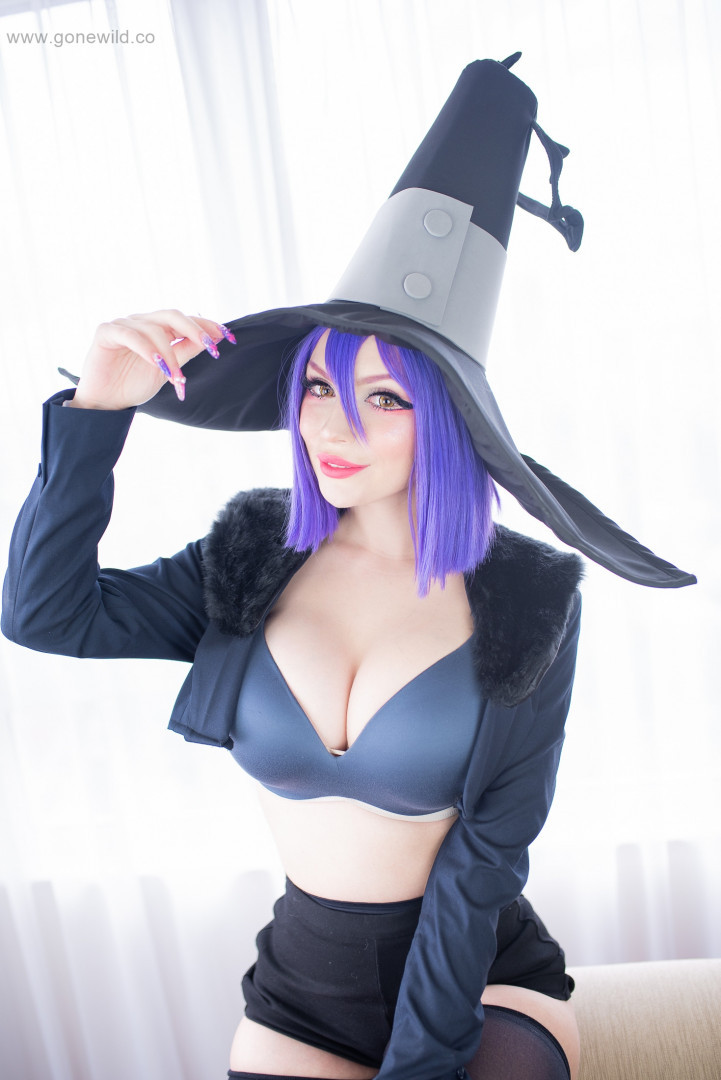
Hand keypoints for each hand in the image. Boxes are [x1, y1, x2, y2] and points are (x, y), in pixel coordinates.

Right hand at [68, 309, 233, 409]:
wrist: (106, 402)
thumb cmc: (135, 384)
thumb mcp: (169, 370)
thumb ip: (187, 352)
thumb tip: (214, 339)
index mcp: (158, 329)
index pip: (185, 320)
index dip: (206, 326)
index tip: (228, 336)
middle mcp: (142, 322)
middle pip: (172, 315)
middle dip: (194, 330)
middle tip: (210, 347)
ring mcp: (124, 324)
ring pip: (154, 330)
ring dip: (170, 355)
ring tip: (177, 378)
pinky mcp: (106, 332)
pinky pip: (130, 334)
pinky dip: (146, 348)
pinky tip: (157, 364)